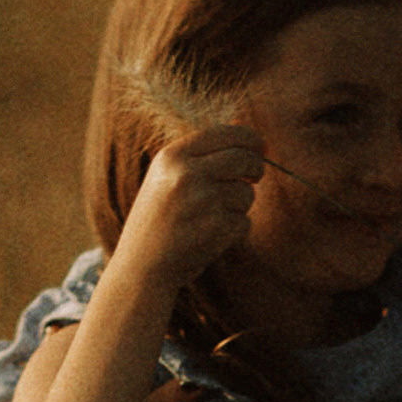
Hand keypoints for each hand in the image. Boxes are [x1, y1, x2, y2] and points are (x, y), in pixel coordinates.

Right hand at [116, 125, 264, 284]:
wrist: (141, 267)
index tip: (260, 147)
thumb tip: (248, 134)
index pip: (225, 134)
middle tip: (254, 177)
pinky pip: (244, 221)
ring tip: (212, 216)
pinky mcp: (216, 228)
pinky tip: (211, 236)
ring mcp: (203, 201)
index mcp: (172, 156)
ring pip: (247, 193)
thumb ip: (201, 155)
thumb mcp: (166, 177)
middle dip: (255, 168)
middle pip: (244, 159)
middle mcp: (186, 174)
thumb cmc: (158, 220)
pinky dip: (235, 230)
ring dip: (239, 205)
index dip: (250, 138)